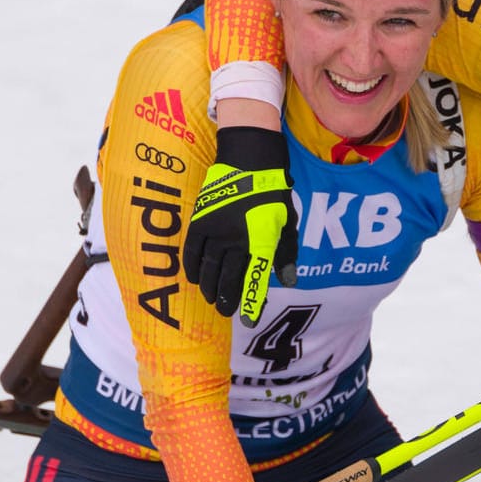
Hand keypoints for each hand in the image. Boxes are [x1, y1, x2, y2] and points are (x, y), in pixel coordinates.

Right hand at [184, 127, 297, 324]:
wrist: (248, 162)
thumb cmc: (273, 193)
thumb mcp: (287, 223)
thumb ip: (286, 253)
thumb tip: (288, 282)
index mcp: (260, 241)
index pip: (254, 279)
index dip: (251, 302)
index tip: (249, 319)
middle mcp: (236, 241)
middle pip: (229, 278)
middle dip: (228, 298)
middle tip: (226, 312)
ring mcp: (215, 231)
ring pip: (209, 268)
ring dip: (210, 287)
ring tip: (213, 300)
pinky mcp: (200, 222)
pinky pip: (192, 251)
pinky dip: (192, 268)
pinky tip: (195, 279)